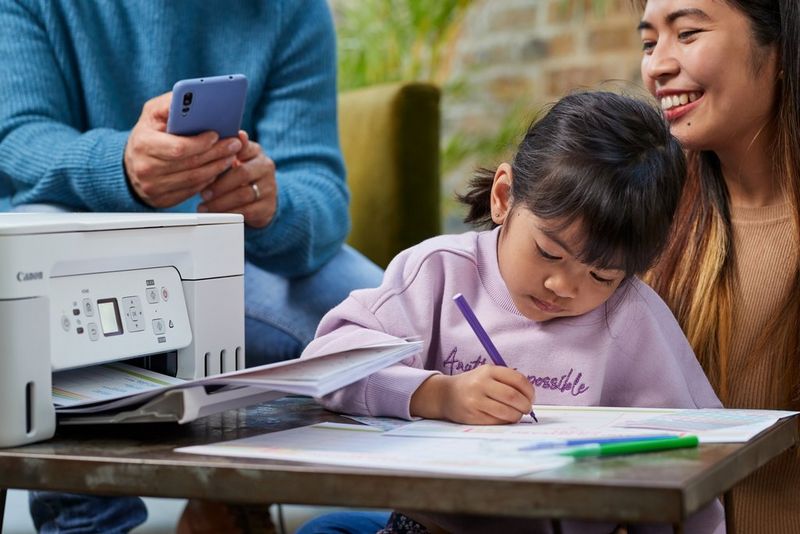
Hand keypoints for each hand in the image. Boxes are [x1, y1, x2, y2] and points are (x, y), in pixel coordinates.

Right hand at [124, 92, 242, 207]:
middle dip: (217, 153)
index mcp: (143, 144)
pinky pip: (191, 191)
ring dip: (217, 167)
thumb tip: (190, 96)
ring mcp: (153, 187)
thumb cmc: (147, 134)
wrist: (129, 164)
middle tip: (234, 144)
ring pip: (194, 179)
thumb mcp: (152, 113)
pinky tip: (217, 169)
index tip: (216, 135)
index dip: (200, 143)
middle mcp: (146, 168)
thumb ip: (169, 104)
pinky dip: (208, 180)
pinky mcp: (162, 200)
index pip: (178, 148)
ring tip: (231, 155)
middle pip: (191, 164)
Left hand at [198, 131, 275, 228]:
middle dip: (219, 185)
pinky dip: (229, 214)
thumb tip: (204, 145)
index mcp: (255, 151)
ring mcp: (269, 187)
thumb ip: (220, 154)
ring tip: (205, 206)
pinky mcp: (268, 206)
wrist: (258, 200)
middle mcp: (265, 167)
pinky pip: (247, 211)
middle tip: (203, 194)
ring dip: (221, 202)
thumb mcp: (230, 163)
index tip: (208, 162)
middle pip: (243, 173)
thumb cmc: (237, 178)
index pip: (241, 148)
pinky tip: (217, 215)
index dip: (224, 155)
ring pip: (243, 195)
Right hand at [410, 365, 534, 424]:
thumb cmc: (473, 384)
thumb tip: (529, 397)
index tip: (531, 397)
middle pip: (513, 396)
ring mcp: (475, 401)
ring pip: (506, 412)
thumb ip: (506, 380)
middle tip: (527, 409)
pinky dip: (505, 421)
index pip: (517, 379)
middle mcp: (481, 384)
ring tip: (516, 415)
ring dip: (516, 416)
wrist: (446, 395)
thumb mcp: (487, 374)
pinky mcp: (472, 416)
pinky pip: (496, 421)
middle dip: (525, 405)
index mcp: (488, 370)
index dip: (529, 390)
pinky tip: (504, 418)